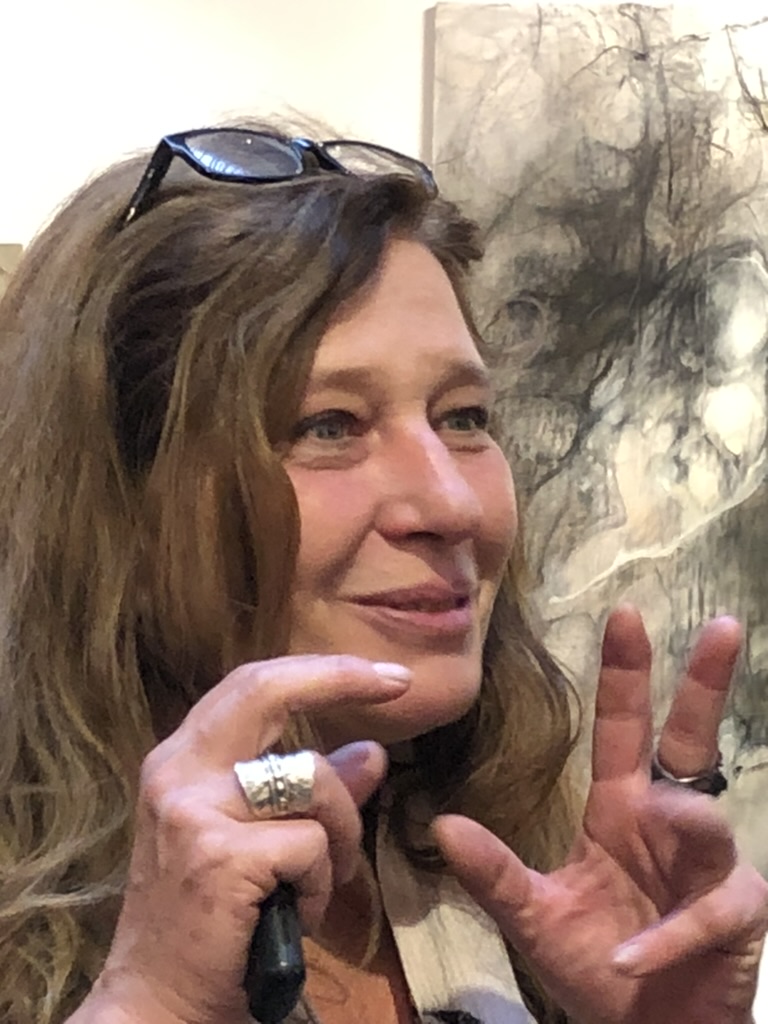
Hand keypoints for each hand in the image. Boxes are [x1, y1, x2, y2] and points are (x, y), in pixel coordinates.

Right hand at [78, 655, 408, 1023]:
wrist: (157, 1006)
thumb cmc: (212, 923)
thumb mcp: (258, 844)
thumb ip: (311, 794)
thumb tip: (371, 753)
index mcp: (182, 760)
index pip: (252, 684)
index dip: (319, 670)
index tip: (381, 672)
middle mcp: (178, 772)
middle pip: (267, 692)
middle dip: (340, 680)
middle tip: (396, 683)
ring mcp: (194, 811)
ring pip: (313, 781)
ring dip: (339, 836)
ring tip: (315, 883)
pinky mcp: (220, 856)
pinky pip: (313, 844)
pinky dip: (322, 882)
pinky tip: (295, 912)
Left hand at [434, 606, 767, 1023]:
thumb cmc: (594, 962)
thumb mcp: (534, 916)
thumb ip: (494, 874)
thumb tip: (444, 824)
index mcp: (620, 811)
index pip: (623, 729)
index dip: (624, 675)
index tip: (625, 613)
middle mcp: (666, 826)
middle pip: (691, 742)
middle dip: (705, 684)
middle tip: (721, 623)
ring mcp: (708, 869)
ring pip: (707, 823)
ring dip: (685, 825)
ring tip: (658, 822)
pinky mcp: (736, 917)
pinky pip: (711, 913)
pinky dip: (668, 934)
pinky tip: (628, 956)